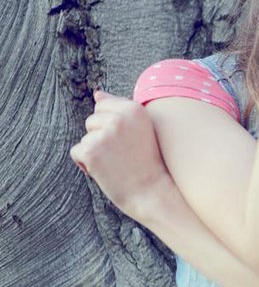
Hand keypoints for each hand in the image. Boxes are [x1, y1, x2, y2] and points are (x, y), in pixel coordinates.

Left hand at [69, 90, 172, 221]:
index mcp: (135, 108)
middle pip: (91, 120)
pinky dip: (86, 164)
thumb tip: (97, 94)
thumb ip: (119, 108)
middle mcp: (120, 117)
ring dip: (95, 152)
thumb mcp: (140, 129)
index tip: (129, 141)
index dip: (112, 126)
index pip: (103, 106)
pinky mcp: (91, 151)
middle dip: (101, 137)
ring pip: (85, 138)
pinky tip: (106, 171)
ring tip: (117, 163)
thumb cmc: (147, 163)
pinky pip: (77, 152)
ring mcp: (104, 133)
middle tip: (123, 154)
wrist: (152, 192)